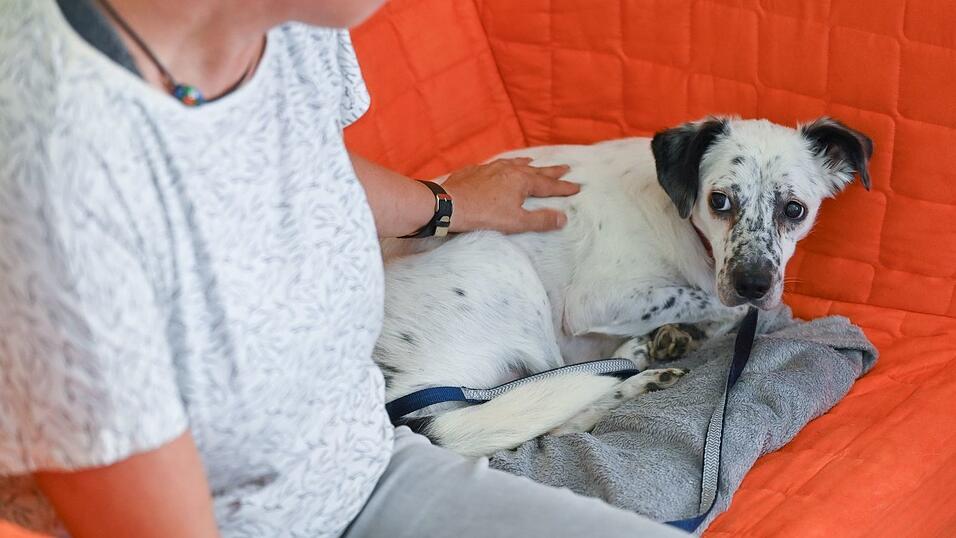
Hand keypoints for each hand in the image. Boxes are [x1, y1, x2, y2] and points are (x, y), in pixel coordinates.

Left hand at [441, 158, 579, 233]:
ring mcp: (490, 168)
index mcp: (522, 181)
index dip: (563, 187)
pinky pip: (495, 165)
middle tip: (565, 167)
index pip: (548, 185)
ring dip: (527, 164)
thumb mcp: (516, 222)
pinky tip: (500, 166)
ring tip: (534, 161)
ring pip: (514, 163)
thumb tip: (563, 218)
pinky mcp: (475, 171)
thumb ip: (541, 220)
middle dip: (551, 171)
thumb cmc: (483, 215)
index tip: (577, 187)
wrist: (448, 204)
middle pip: (535, 170)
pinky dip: (504, 165)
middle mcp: (509, 170)